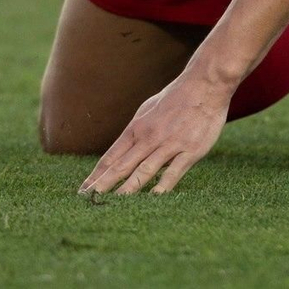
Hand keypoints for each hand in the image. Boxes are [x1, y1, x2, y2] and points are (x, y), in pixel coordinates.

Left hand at [79, 73, 228, 195]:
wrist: (205, 84)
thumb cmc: (176, 97)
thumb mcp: (148, 109)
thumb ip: (136, 131)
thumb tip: (122, 148)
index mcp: (137, 128)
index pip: (111, 157)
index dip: (96, 175)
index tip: (83, 190)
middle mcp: (149, 137)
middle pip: (122, 166)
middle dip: (103, 185)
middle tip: (87, 201)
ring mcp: (169, 144)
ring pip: (144, 170)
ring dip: (127, 189)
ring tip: (112, 204)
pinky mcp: (190, 150)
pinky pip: (174, 171)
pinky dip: (163, 185)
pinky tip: (153, 197)